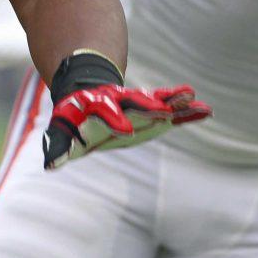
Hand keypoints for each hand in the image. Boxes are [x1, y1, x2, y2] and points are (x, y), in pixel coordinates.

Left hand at [44, 84, 210, 168]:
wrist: (90, 93)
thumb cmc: (77, 116)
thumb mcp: (65, 129)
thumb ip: (61, 146)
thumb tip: (50, 165)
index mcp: (100, 107)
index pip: (106, 112)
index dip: (113, 120)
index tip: (123, 130)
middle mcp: (122, 103)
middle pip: (136, 102)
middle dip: (149, 106)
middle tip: (164, 110)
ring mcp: (140, 104)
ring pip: (159, 101)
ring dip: (174, 101)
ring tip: (192, 96)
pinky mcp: (154, 111)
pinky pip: (173, 111)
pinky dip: (188, 112)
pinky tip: (207, 110)